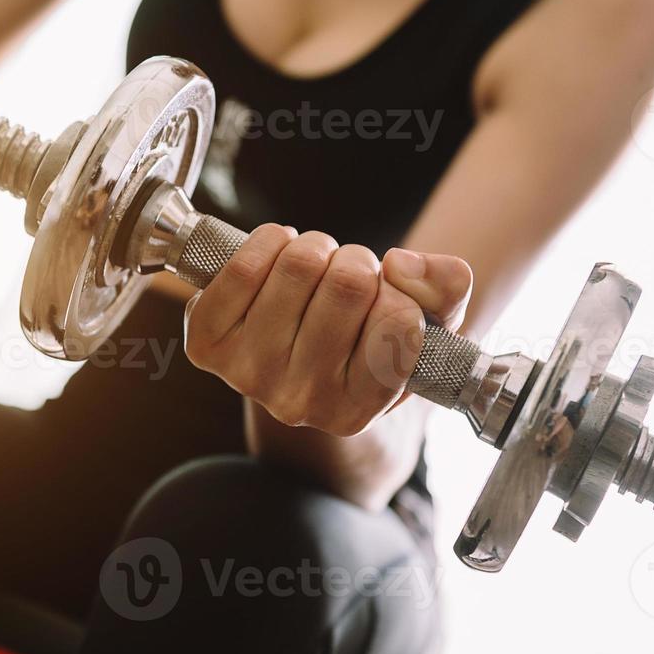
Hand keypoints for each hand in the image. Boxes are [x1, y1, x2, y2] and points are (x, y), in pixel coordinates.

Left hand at [184, 225, 471, 436]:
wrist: (299, 366)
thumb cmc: (368, 344)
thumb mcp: (429, 327)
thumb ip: (446, 290)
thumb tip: (401, 265)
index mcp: (357, 411)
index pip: (398, 323)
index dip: (398, 294)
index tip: (384, 300)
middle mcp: (300, 403)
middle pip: (347, 284)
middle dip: (356, 261)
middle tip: (348, 275)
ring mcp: (249, 376)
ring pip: (297, 266)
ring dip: (314, 248)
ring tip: (315, 269)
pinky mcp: (207, 345)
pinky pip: (241, 268)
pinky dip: (266, 242)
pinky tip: (277, 255)